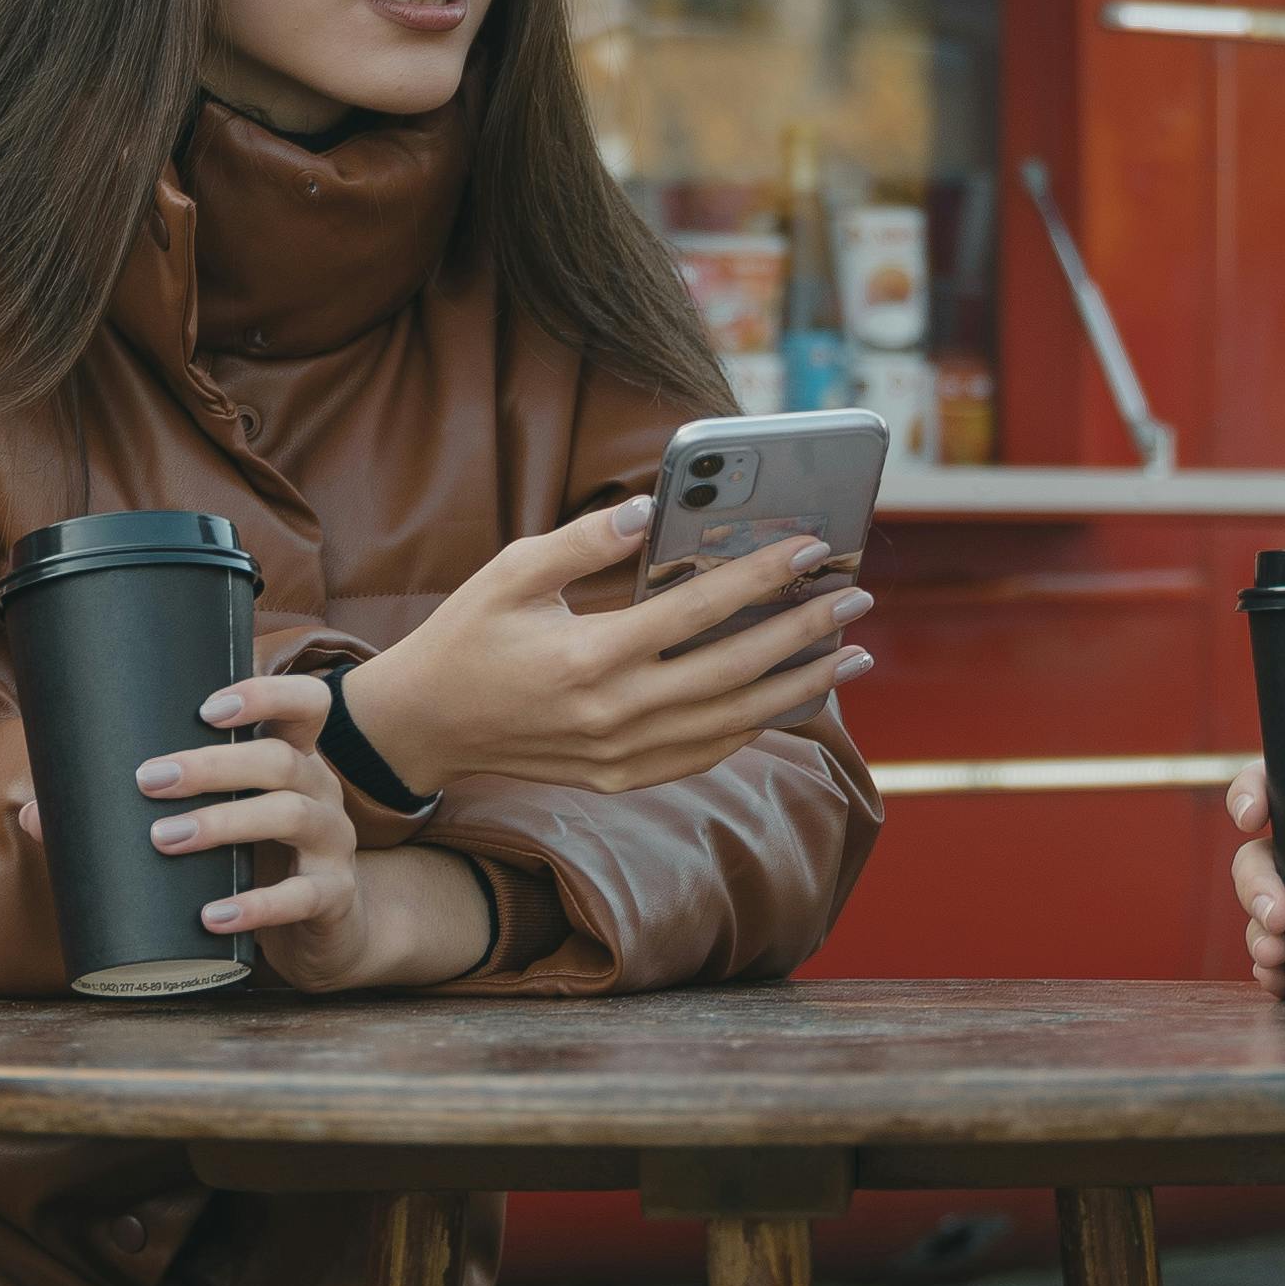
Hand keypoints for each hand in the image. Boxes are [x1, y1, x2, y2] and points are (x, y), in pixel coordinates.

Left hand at [13, 673, 488, 990]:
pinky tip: (211, 917)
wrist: (325, 932)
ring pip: (289, 816)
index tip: (206, 706)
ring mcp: (332, 844)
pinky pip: (301, 897)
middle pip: (279, 760)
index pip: (305, 702)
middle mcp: (320, 790)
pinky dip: (255, 907)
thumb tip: (34, 812)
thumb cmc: (254, 861)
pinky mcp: (332, 898)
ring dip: (223, 822)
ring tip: (164, 838)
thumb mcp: (214, 827)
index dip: (264, 694)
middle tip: (147, 779)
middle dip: (211, 764)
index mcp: (293, 757)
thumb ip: (133, 813)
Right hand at [336, 496, 862, 798]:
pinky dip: (755, 724)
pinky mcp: (623, 776)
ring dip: (801, 687)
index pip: (700, 610)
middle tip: (858, 598)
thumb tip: (650, 508)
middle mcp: (615, 712)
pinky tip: (788, 699)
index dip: (764, 576)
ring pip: (735, 721)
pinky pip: (707, 753)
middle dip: (806, 631)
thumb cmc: (468, 637)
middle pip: (736, 670)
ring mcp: (623, 753)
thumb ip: (584, 539)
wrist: (425, 726)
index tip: (813, 546)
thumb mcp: (512, 572)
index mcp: (590, 655)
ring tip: (852, 655)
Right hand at [1221, 763, 1284, 997]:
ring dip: (1257, 934)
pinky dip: (1273, 971)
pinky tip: (1278, 978)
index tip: (1252, 812)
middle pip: (1259, 861)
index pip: (1284, 791)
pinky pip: (1283, 963)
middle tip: (1280, 914)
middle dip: (1255, 885)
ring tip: (1277, 953)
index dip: (1251, 792)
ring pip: (1262, 915)